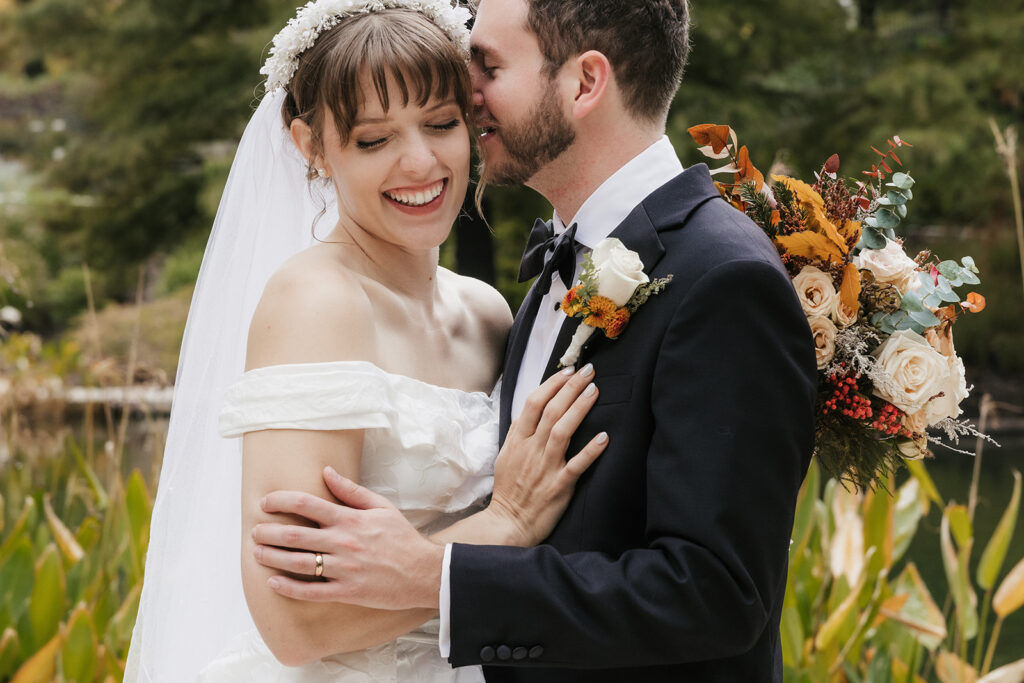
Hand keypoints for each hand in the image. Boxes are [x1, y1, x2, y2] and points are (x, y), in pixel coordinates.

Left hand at [251, 467, 443, 610]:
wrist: (424, 572)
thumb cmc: (402, 538)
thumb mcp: (381, 507)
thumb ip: (351, 490)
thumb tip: (326, 472)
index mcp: (350, 519)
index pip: (307, 504)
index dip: (281, 501)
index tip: (265, 503)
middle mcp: (343, 543)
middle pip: (295, 536)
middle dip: (268, 532)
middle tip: (254, 531)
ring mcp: (344, 569)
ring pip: (298, 563)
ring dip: (272, 558)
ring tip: (257, 554)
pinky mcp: (347, 592)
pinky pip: (311, 592)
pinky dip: (289, 588)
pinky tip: (274, 583)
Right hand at [489, 363, 608, 546]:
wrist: (508, 524)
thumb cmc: (510, 490)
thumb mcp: (506, 456)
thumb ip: (519, 433)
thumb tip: (532, 410)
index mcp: (517, 440)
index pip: (533, 403)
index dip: (552, 384)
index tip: (568, 370)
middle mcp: (531, 450)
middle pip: (550, 411)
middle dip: (570, 387)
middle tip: (588, 370)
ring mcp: (545, 467)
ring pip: (563, 431)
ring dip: (580, 408)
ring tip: (594, 391)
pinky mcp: (559, 486)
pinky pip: (576, 465)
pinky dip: (590, 450)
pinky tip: (604, 437)